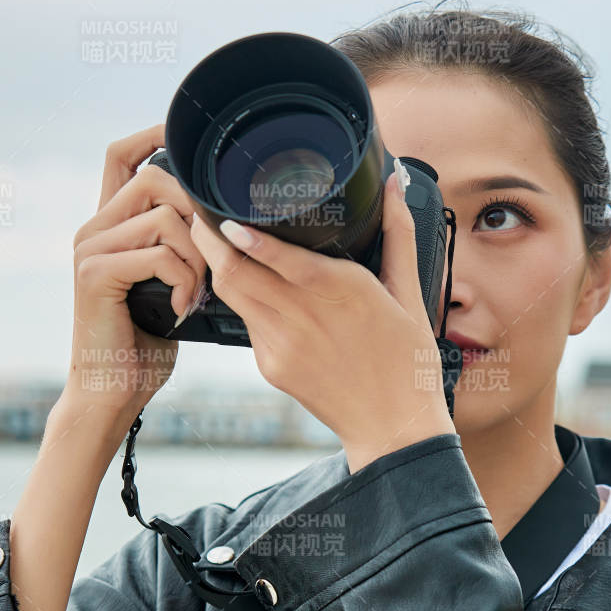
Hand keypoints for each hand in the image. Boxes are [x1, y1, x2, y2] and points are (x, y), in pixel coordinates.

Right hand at [66, 124, 208, 425]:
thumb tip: (223, 226)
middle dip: (197, 214)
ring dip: (197, 258)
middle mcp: (93, 228)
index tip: (187, 135)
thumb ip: (181, 249)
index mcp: (108, 225)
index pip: (122, 155)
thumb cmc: (144, 346)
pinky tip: (180, 310)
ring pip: (165, 217)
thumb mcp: (170, 286)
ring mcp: (91, 248)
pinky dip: (184, 282)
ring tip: (195, 295)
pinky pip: (161, 254)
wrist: (111, 393)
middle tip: (210, 262)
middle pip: (155, 178)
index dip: (153, 134)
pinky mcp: (96, 273)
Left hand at [191, 168, 456, 471]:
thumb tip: (393, 182)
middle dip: (209, 240)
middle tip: (200, 213)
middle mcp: (304, 316)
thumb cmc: (408, 361)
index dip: (239, 234)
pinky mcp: (272, 367)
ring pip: (231, 295)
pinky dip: (245, 300)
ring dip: (217, 266)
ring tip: (211, 239)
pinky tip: (250, 287)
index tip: (221, 211)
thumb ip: (398, 234)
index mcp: (340, 290)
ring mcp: (282, 344)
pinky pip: (248, 323)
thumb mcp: (410, 294)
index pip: (273, 255)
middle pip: (234, 272)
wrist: (394, 428)